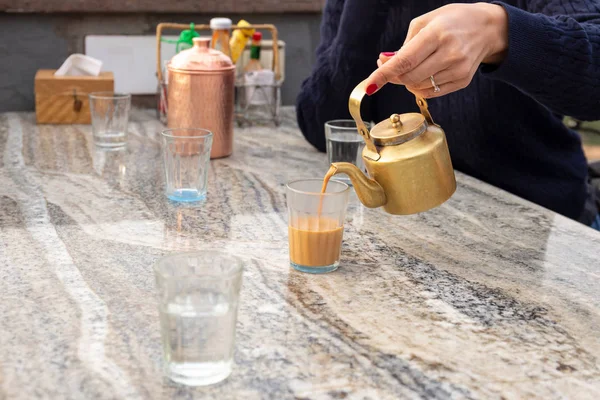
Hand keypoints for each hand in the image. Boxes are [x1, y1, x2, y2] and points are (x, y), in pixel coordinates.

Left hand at [364, 3, 507, 97]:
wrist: (488, 28)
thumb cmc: (452, 21)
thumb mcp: (425, 22)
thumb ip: (403, 45)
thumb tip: (384, 63)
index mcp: (437, 34)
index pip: (404, 61)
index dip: (384, 74)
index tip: (370, 84)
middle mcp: (450, 53)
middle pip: (409, 78)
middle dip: (393, 76)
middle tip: (389, 66)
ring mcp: (458, 69)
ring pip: (418, 87)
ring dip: (407, 80)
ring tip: (412, 65)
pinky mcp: (463, 81)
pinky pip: (431, 92)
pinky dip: (420, 86)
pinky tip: (424, 72)